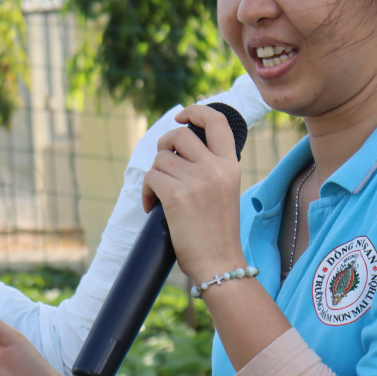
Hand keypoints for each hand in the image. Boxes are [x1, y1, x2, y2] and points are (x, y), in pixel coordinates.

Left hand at [141, 104, 245, 280]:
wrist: (219, 263)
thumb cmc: (218, 232)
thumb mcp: (224, 190)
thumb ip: (209, 167)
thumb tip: (177, 150)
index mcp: (230, 165)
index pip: (217, 122)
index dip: (196, 112)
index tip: (181, 117)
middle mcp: (215, 168)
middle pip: (179, 135)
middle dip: (164, 146)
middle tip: (163, 165)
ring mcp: (196, 180)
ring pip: (160, 160)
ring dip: (154, 176)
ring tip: (160, 196)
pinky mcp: (176, 195)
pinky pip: (150, 178)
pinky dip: (146, 192)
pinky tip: (152, 206)